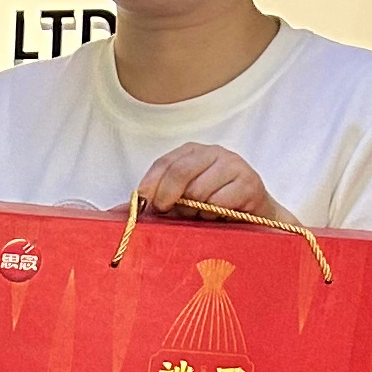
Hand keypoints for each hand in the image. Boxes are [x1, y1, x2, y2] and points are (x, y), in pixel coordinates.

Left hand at [133, 144, 278, 222]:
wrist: (255, 219)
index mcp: (192, 153)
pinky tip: (218, 217)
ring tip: (201, 216)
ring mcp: (233, 165)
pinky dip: (214, 215)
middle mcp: (213, 152)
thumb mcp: (181, 203)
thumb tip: (116, 212)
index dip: (150, 185)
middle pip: (180, 172)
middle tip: (169, 213)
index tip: (143, 204)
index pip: (164, 163)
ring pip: (200, 190)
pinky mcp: (250, 183)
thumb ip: (153, 203)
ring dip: (196, 211)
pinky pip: (220, 202)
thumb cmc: (212, 210)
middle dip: (168, 197)